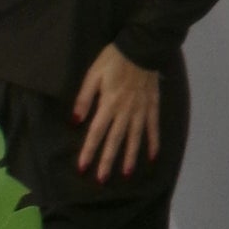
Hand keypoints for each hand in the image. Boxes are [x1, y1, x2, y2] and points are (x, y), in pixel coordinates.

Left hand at [73, 44, 161, 181]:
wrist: (141, 47)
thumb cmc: (113, 60)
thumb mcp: (92, 75)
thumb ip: (83, 98)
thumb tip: (75, 121)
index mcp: (108, 104)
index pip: (96, 133)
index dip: (89, 151)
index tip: (82, 167)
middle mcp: (125, 111)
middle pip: (115, 140)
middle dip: (108, 161)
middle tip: (102, 180)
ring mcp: (141, 110)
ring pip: (134, 138)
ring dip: (130, 157)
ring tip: (127, 174)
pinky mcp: (152, 106)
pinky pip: (153, 127)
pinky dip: (153, 142)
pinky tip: (152, 157)